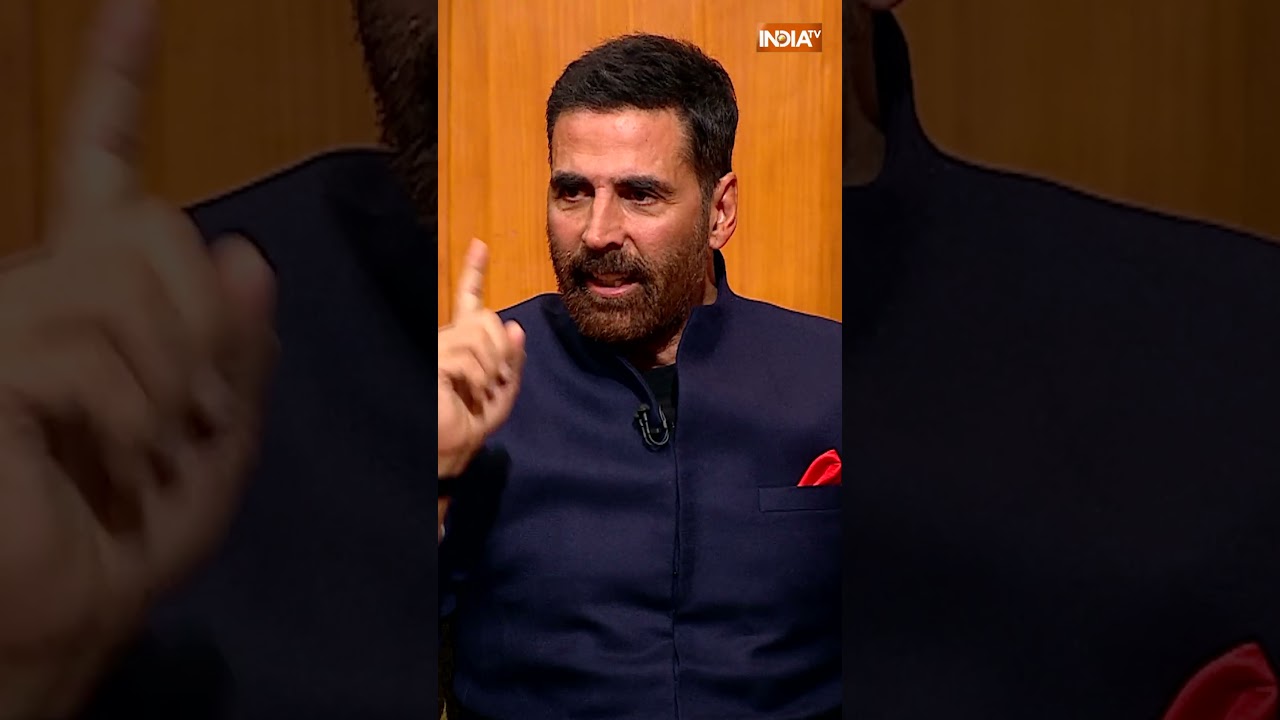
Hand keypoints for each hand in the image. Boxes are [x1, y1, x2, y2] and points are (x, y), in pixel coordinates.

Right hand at [0, 0, 276, 715]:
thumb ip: (234, 352)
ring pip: (130, 268)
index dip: (116, 83)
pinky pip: (94, 332)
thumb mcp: (212, 445)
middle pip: (153, 220)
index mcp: (86, 300)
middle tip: (191, 413)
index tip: (138, 4)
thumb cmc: (121, 546)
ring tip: (152, 441)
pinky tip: (116, 452)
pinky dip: (139, 404)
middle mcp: (27, 288)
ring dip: (181, 370)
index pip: (102, 171)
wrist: (52, 629)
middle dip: (208, 323)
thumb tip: (238, 252)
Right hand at [437, 239, 525, 479]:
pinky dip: (480, 378)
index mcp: (462, 346)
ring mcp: (436, 349)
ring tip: (480, 391)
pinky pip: (469, 355)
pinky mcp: (432, 361)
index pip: (469, 303)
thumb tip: (515, 329)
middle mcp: (445, 342)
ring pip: (481, 332)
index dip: (474, 273)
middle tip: (495, 379)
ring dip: (492, 367)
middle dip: (502, 349)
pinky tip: (469, 395)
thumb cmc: (466, 432)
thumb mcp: (499, 397)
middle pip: (486, 317)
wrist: (445, 455)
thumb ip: (511, 364)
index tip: (481, 247)